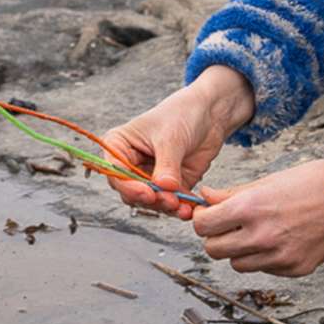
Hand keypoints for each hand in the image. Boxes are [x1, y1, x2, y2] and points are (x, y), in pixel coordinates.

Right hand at [101, 67, 254, 220]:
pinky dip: (178, 208)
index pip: (115, 171)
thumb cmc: (182, 114)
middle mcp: (131, 163)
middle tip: (168, 200)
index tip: (147, 193)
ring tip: (181, 205)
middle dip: (149, 199)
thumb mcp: (171, 138)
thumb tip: (164, 187)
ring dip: (165, 206)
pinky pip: (169, 203)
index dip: (128, 186)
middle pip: (130, 191)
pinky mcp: (169, 186)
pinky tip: (188, 208)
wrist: (209, 115)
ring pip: (149, 201)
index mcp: (120, 145)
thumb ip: (166, 165)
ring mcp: (150, 176)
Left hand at [191, 157, 323, 275]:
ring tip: (255, 233)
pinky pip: (264, 269)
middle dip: (215, 238)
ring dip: (239, 251)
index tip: (207, 216)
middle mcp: (262, 236)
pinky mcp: (295, 269)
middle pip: (213, 250)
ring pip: (237, 264)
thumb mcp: (265, 181)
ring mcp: (279, 256)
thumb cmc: (309, 183)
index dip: (202, 220)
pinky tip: (279, 239)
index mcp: (250, 208)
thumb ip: (230, 194)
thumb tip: (205, 197)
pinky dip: (264, 258)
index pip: (203, 226)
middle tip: (226, 226)